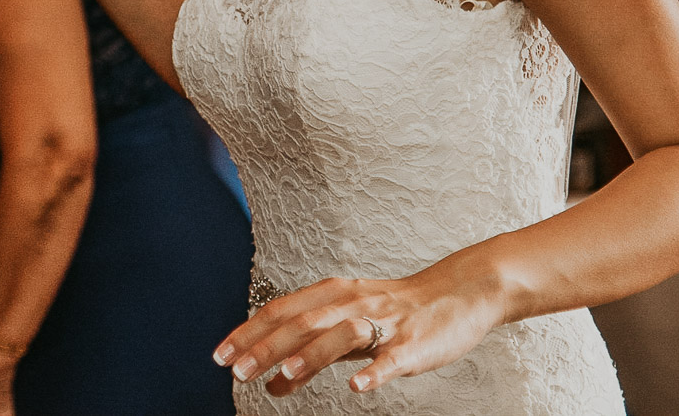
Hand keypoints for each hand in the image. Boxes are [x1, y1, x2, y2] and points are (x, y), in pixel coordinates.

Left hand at [212, 258, 505, 397]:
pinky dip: (374, 371)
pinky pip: (392, 357)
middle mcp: (352, 302)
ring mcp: (384, 321)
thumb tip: (269, 381)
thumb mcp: (347, 329)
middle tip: (237, 371)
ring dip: (310, 356)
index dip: (249, 333)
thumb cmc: (396, 311)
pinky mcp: (414, 342)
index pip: (281, 312)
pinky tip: (357, 386)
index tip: (220, 356)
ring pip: (342, 334)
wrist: (458, 292)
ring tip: (283, 377)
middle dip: (267, 347)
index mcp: (332, 295)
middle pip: (303, 323)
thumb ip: (310, 353)